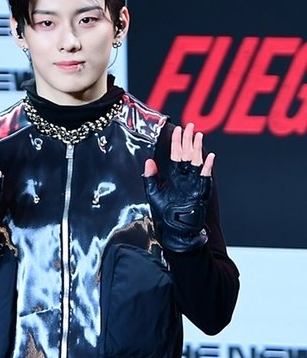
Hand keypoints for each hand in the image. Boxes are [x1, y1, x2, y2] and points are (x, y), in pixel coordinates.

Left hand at [143, 123, 213, 252]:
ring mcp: (193, 184)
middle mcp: (185, 178)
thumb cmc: (165, 214)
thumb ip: (150, 177)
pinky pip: (205, 178)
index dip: (176, 142)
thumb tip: (148, 160)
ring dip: (197, 149)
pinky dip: (207, 168)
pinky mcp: (200, 192)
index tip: (177, 129)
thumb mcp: (153, 194)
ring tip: (198, 136)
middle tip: (190, 126)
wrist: (176, 231)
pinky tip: (209, 157)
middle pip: (186, 155)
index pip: (175, 155)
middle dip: (188, 140)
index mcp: (174, 177)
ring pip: (196, 162)